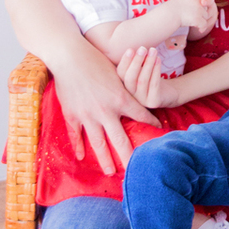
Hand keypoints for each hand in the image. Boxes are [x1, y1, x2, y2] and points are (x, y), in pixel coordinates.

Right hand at [53, 45, 156, 175]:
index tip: (158, 129)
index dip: (151, 123)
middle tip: (136, 171)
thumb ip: (125, 88)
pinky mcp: (73, 115)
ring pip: (98, 143)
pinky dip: (79, 146)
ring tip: (110, 172)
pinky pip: (77, 135)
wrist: (70, 56)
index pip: (141, 116)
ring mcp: (88, 115)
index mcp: (121, 99)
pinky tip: (82, 157)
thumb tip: (136, 94)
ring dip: (105, 159)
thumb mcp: (117, 73)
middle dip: (129, 157)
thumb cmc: (95, 60)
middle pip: (120, 140)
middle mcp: (106, 112)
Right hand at [117, 44, 169, 109]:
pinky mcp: (153, 102)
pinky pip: (154, 85)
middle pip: (129, 78)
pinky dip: (156, 70)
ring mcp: (141, 101)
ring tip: (153, 50)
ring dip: (148, 63)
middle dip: (136, 62)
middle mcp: (130, 96)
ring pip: (142, 80)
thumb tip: (133, 47)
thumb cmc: (152, 78)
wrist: (169, 93)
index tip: (131, 49)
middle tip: (143, 49)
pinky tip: (158, 59)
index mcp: (123, 86)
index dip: (125, 61)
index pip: (119, 74)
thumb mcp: (141, 69)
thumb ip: (135, 62)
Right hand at [178, 0, 217, 33]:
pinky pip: (204, 24)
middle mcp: (198, 0)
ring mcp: (198, 9)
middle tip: (194, 13)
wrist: (169, 15)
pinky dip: (202, 28)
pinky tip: (199, 30)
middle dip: (203, 11)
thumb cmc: (175, 8)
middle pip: (206, 7)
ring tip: (191, 20)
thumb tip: (205, 3)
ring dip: (201, 19)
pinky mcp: (198, 19)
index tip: (202, 1)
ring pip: (206, 16)